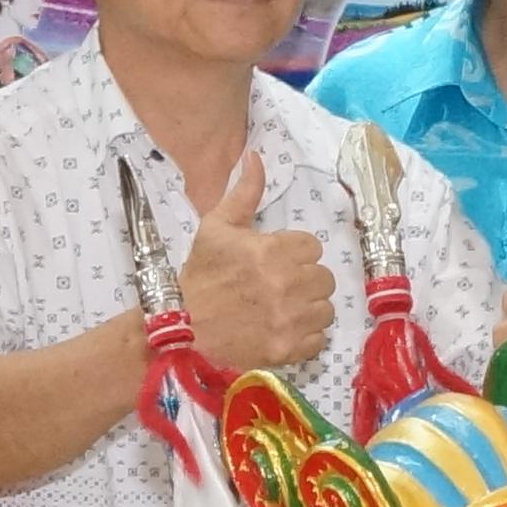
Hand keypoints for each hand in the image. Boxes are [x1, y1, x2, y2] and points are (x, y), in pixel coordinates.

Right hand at [176, 147, 335, 380]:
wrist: (181, 331)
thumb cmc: (200, 276)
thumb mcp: (216, 227)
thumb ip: (244, 193)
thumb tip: (256, 157)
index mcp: (270, 250)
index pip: (312, 246)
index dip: (296, 252)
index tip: (277, 260)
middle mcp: (284, 284)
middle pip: (324, 277)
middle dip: (305, 280)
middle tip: (280, 286)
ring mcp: (288, 320)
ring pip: (325, 309)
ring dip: (309, 308)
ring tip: (284, 309)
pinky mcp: (286, 349)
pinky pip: (319, 339)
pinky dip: (306, 337)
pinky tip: (284, 330)